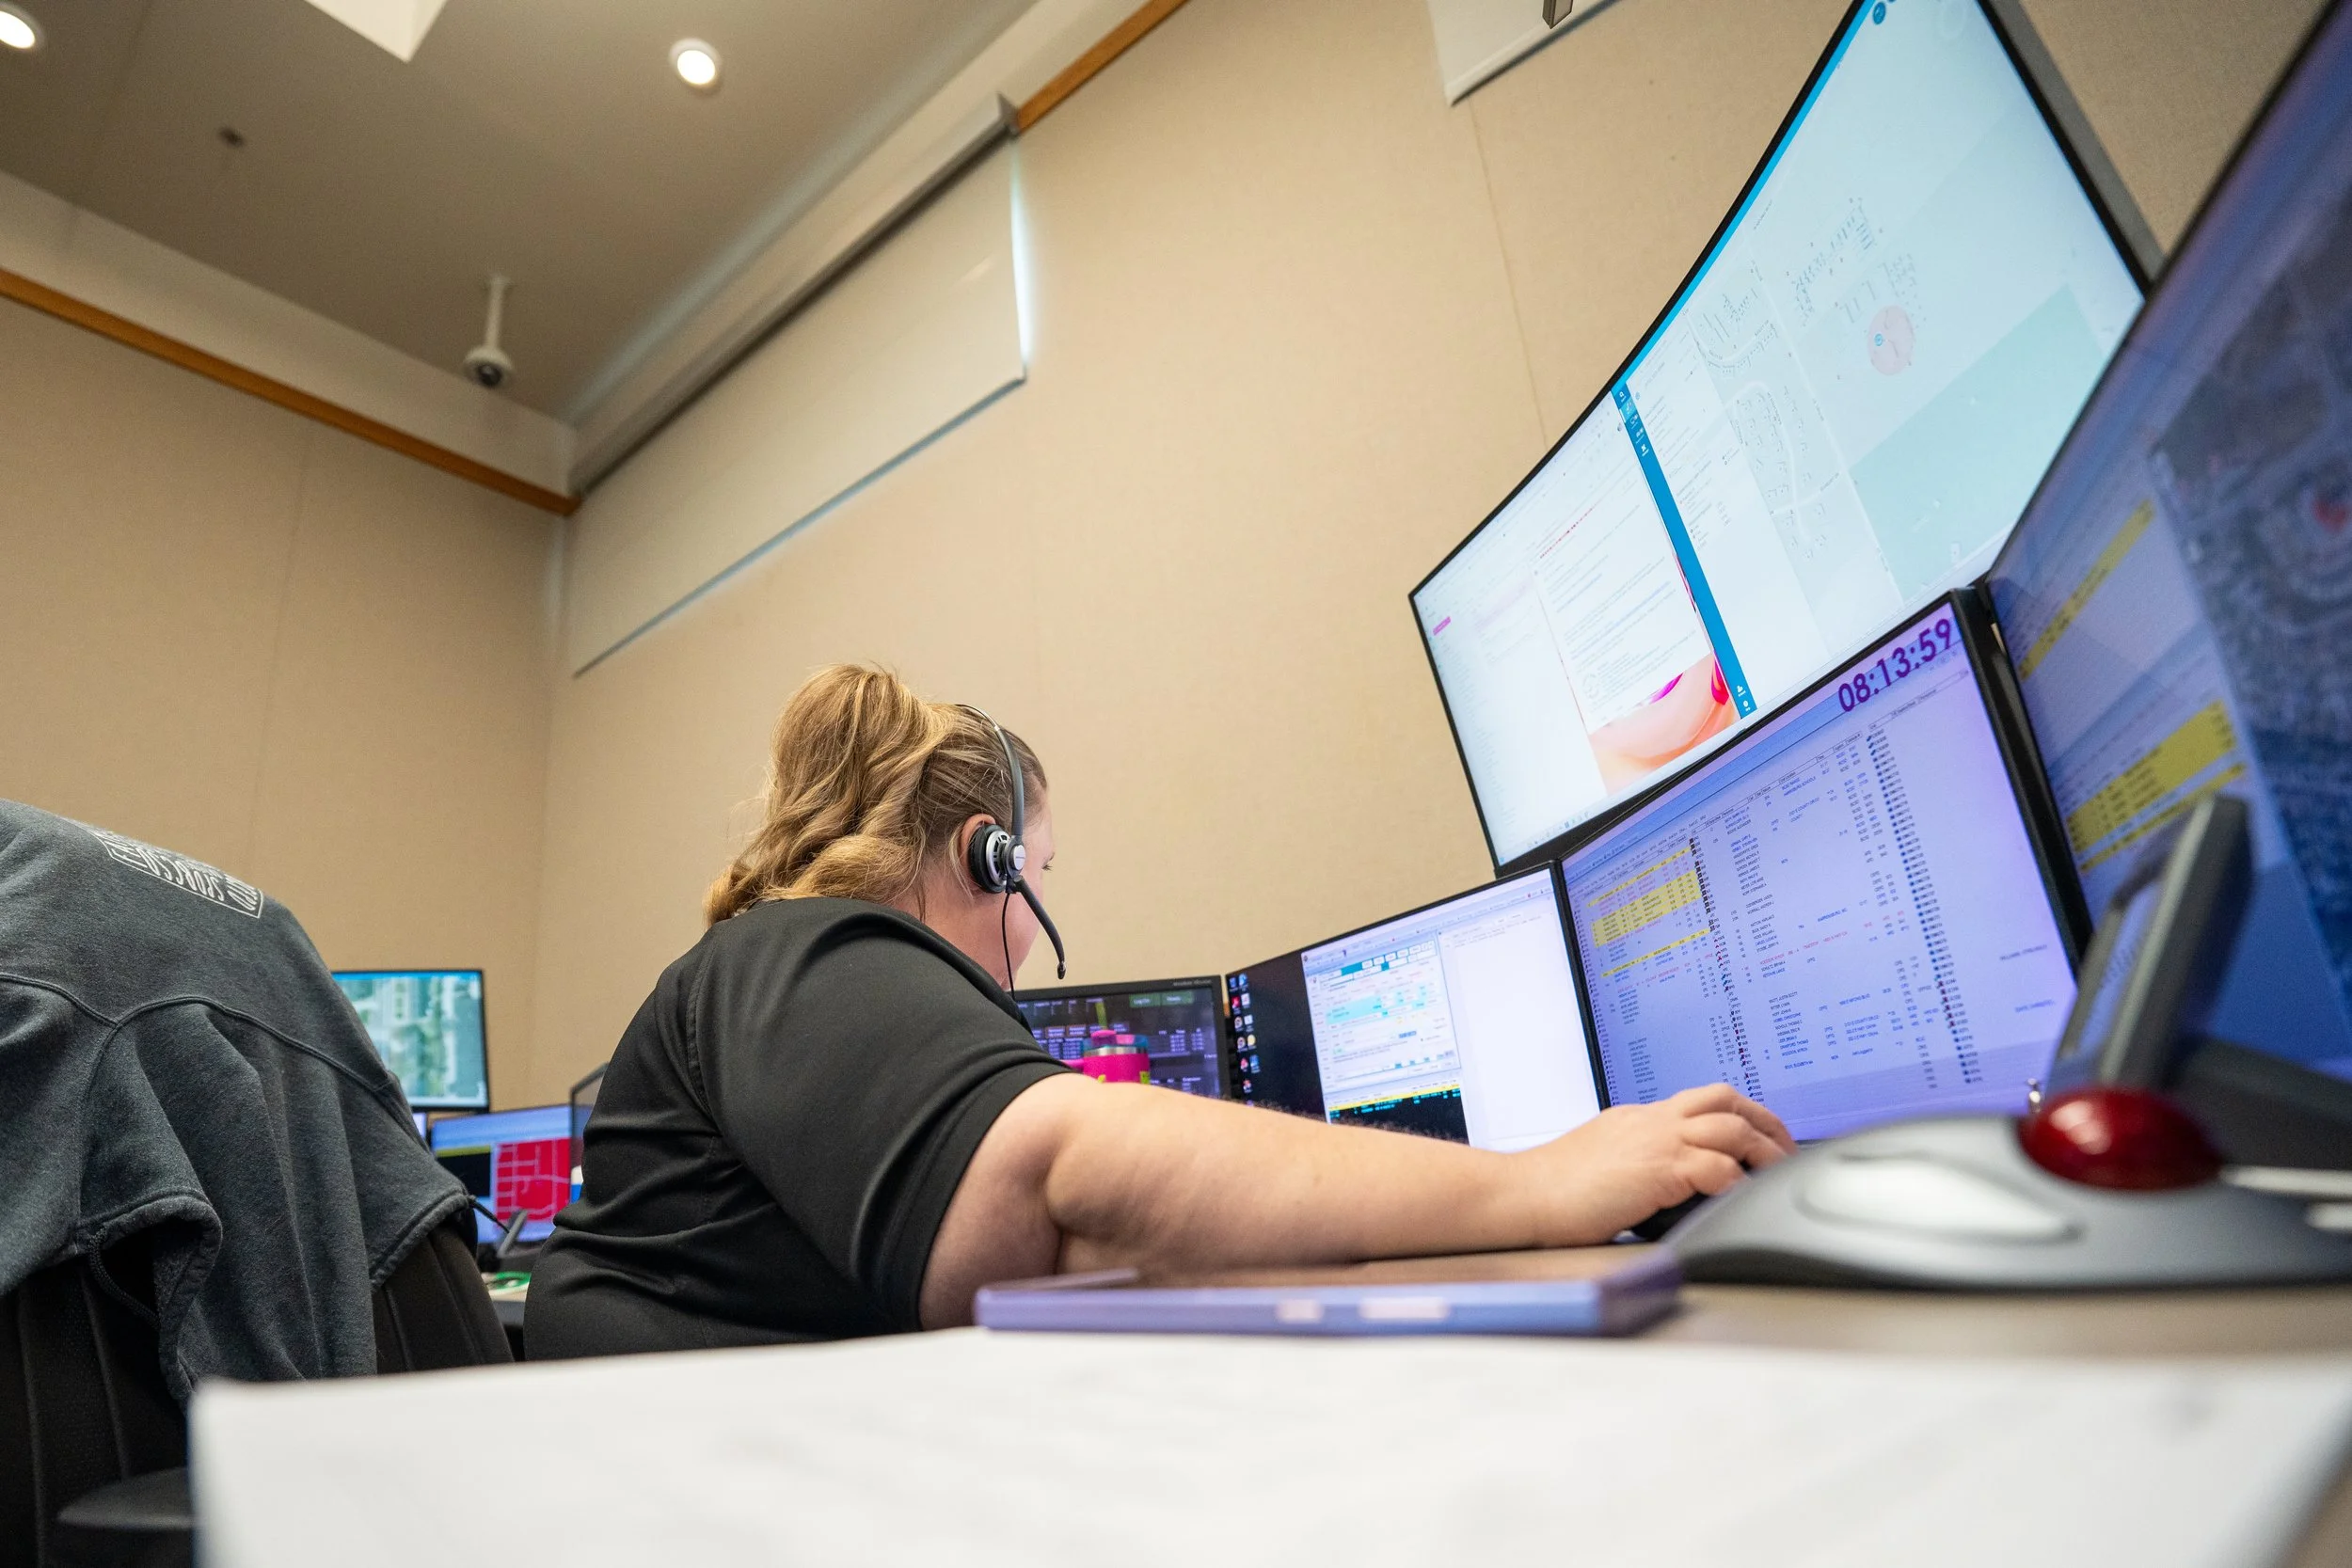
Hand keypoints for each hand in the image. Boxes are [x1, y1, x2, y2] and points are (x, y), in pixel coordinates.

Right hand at [1526, 1085, 1795, 1243]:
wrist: (1522, 1193)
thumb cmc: (1552, 1190)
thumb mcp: (1602, 1162)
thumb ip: (1637, 1163)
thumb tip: (1665, 1185)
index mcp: (1640, 1118)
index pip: (1703, 1101)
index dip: (1740, 1115)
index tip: (1760, 1137)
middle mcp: (1652, 1121)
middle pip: (1726, 1100)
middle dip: (1765, 1122)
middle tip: (1785, 1151)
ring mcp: (1656, 1141)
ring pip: (1732, 1127)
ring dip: (1764, 1151)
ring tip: (1777, 1174)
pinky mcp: (1658, 1169)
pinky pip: (1716, 1167)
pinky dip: (1738, 1181)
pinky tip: (1742, 1197)